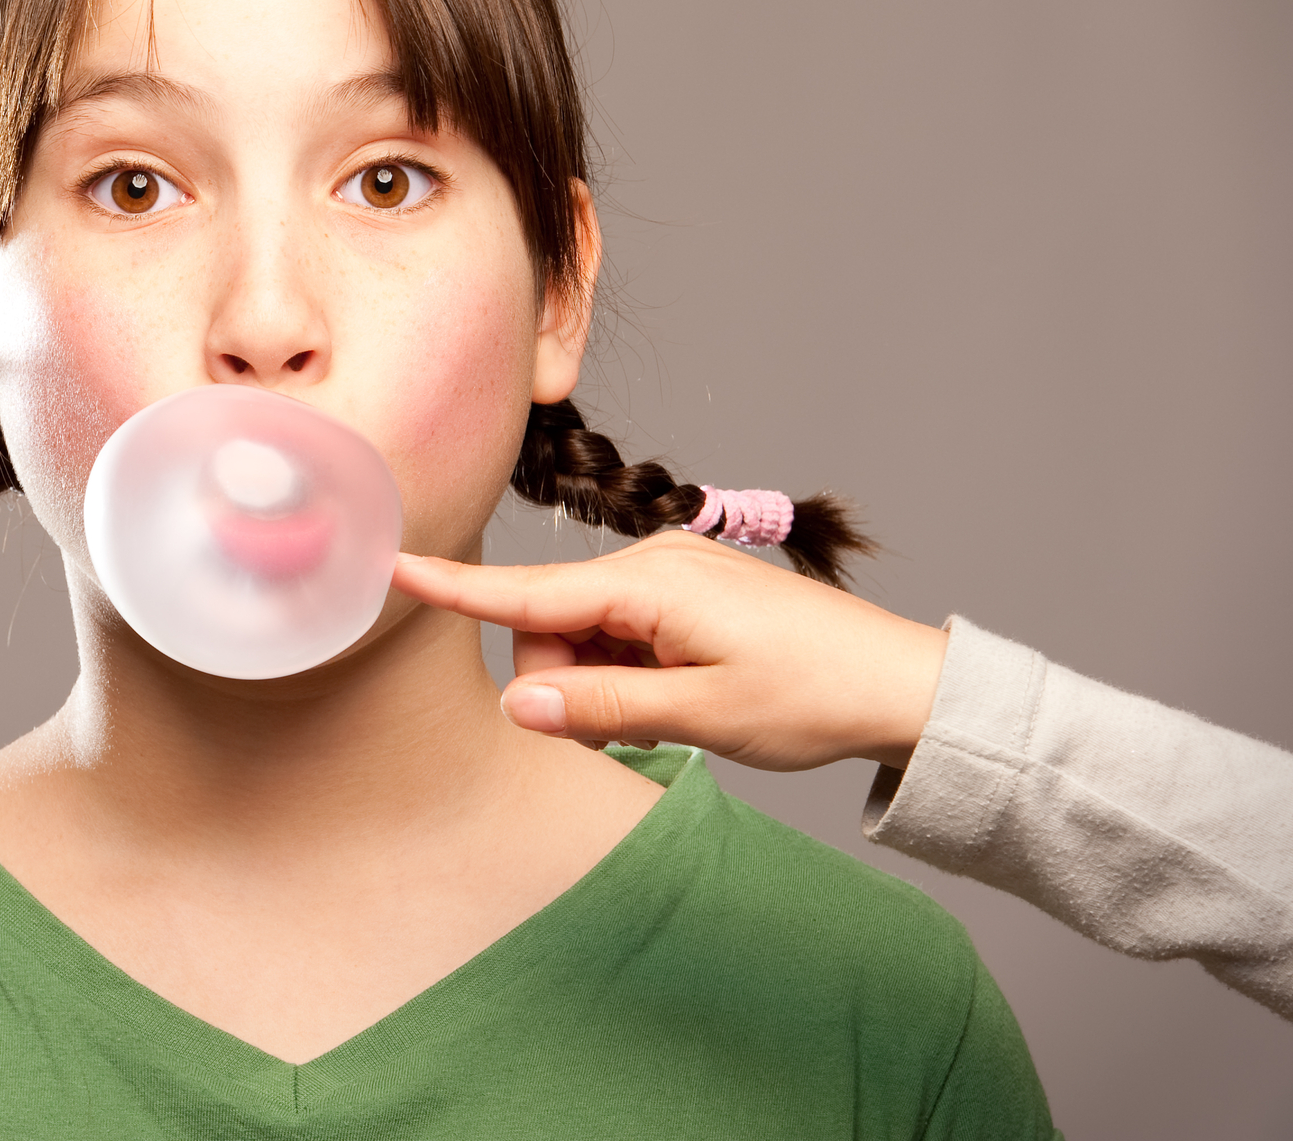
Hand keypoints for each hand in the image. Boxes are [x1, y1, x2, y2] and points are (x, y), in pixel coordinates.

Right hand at [392, 531, 946, 770]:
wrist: (904, 684)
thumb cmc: (813, 695)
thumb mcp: (702, 715)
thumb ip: (602, 709)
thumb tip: (517, 705)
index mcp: (649, 583)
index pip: (527, 590)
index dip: (455, 587)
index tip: (392, 566)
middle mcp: (651, 564)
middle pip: (550, 624)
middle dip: (564, 682)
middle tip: (627, 731)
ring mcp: (671, 575)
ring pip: (583, 633)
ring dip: (599, 683)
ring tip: (668, 714)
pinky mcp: (687, 593)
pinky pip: (620, 632)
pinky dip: (625, 671)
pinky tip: (674, 697)